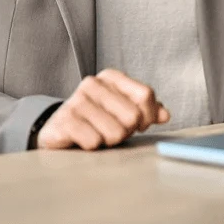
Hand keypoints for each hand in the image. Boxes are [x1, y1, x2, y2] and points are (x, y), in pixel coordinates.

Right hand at [36, 69, 169, 149]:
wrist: (59, 131)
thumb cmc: (97, 120)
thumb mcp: (123, 111)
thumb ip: (147, 110)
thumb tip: (165, 114)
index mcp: (111, 77)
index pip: (145, 95)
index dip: (147, 117)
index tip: (139, 125)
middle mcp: (93, 83)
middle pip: (132, 116)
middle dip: (126, 131)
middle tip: (112, 130)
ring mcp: (76, 100)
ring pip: (115, 132)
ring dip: (109, 141)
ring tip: (97, 134)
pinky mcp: (64, 120)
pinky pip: (94, 141)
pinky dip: (93, 146)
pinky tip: (83, 139)